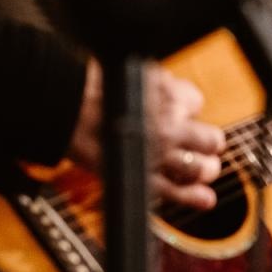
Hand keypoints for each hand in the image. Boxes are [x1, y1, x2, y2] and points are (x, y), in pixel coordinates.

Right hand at [66, 61, 225, 210]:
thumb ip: (158, 82)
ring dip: (206, 169)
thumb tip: (176, 89)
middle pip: (210, 139)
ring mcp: (159, 154)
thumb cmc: (89, 88)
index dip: (189, 108)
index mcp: (168, 95)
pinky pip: (175, 192)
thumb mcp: (132, 72)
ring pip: (201, 168)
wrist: (61, 108)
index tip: (180, 112)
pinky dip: (194, 198)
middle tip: (201, 145)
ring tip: (204, 169)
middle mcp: (170, 125)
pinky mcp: (142, 177)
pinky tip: (205, 199)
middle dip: (208, 142)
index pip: (196, 102)